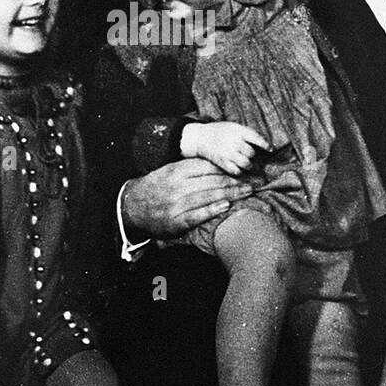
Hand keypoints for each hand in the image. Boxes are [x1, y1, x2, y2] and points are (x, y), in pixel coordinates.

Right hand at [120, 159, 252, 238]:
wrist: (132, 206)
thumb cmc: (156, 186)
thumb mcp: (170, 170)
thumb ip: (191, 167)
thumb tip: (218, 165)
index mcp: (177, 170)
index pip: (208, 167)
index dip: (228, 168)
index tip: (243, 170)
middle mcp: (178, 186)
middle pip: (213, 181)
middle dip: (235, 182)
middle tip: (253, 182)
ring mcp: (177, 204)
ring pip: (209, 196)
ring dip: (231, 194)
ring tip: (247, 192)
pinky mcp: (177, 220)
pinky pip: (198, 214)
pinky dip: (213, 210)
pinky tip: (227, 206)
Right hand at [179, 121, 268, 174]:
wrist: (201, 137)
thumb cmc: (220, 131)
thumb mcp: (233, 126)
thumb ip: (247, 133)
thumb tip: (263, 143)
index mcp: (238, 131)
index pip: (256, 138)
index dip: (265, 145)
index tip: (270, 149)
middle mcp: (234, 142)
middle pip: (251, 153)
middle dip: (253, 155)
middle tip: (252, 157)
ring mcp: (227, 153)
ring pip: (246, 164)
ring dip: (250, 166)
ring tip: (249, 166)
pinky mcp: (222, 162)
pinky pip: (236, 171)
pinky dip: (240, 172)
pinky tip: (240, 169)